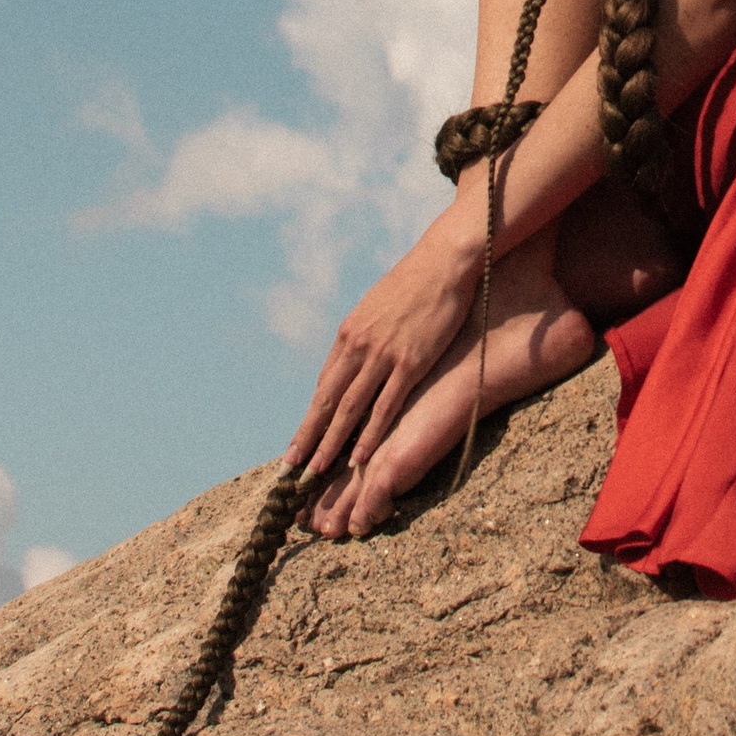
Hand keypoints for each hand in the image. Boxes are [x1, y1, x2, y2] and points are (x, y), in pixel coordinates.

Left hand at [286, 211, 477, 507]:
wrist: (443, 264)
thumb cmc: (415, 283)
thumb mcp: (377, 306)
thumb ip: (364, 334)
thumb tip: (357, 355)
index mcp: (349, 333)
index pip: (325, 384)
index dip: (312, 416)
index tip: (302, 440)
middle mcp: (358, 347)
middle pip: (326, 401)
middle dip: (307, 436)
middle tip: (291, 466)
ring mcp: (382, 356)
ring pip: (349, 409)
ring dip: (330, 443)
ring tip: (316, 471)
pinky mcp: (409, 363)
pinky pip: (384, 407)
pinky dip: (368, 435)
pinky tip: (357, 457)